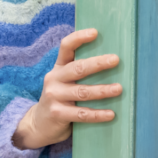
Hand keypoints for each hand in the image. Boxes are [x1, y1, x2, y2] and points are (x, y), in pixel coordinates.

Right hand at [12, 28, 120, 149]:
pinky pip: (81, 114)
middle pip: (77, 68)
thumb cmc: (61, 99)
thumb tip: (113, 63)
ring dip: (102, 90)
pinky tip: (111, 114)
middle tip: (115, 60)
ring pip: (82, 92)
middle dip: (98, 63)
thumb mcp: (65, 82)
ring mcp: (54, 96)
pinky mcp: (57, 114)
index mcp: (58, 67)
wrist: (38, 124)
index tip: (95, 32)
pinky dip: (97, 114)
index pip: (66, 47)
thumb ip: (80, 73)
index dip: (79, 38)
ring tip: (119, 89)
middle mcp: (54, 79)